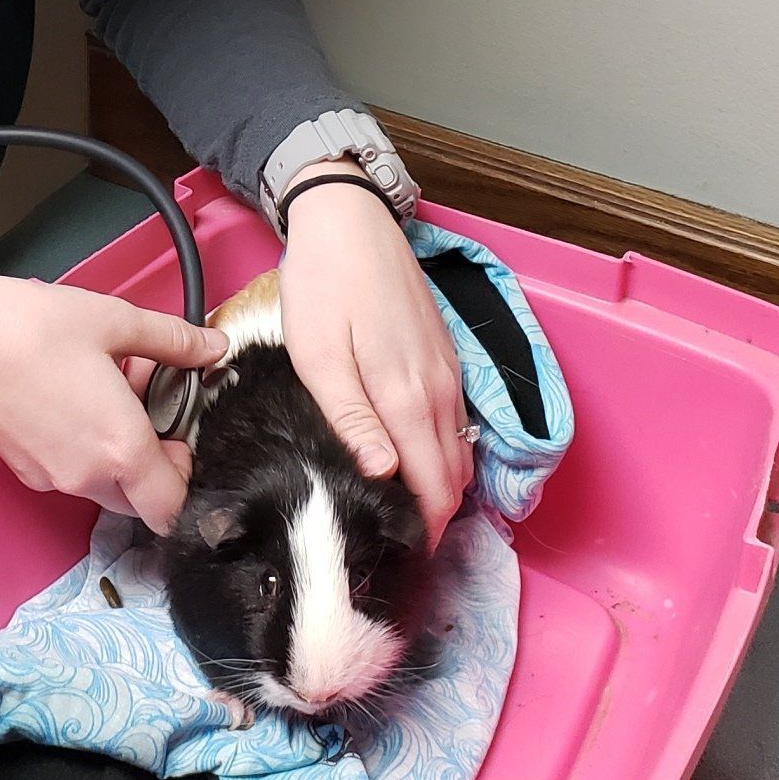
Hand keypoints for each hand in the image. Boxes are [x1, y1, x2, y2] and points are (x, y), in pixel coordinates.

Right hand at [0, 254, 228, 535]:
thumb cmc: (28, 327)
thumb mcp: (115, 321)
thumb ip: (173, 340)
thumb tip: (213, 347)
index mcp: (121, 450)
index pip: (172, 506)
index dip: (186, 474)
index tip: (178, 427)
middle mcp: (86, 477)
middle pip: (139, 499)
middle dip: (153, 461)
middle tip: (145, 399)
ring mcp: (49, 477)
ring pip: (104, 486)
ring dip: (117, 451)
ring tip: (106, 386)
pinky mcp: (21, 468)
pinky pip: (69, 471)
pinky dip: (82, 446)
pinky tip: (72, 392)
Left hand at [276, 177, 472, 546]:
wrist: (349, 219)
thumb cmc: (324, 284)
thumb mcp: (319, 356)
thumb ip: (353, 419)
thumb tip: (385, 475)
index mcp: (407, 396)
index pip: (436, 488)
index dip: (426, 533)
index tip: (404, 560)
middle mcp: (439, 389)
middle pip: (456, 477)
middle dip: (437, 519)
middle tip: (401, 546)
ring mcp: (448, 370)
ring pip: (460, 449)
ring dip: (443, 486)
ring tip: (405, 512)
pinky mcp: (445, 354)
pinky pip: (456, 420)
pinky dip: (445, 451)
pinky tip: (413, 456)